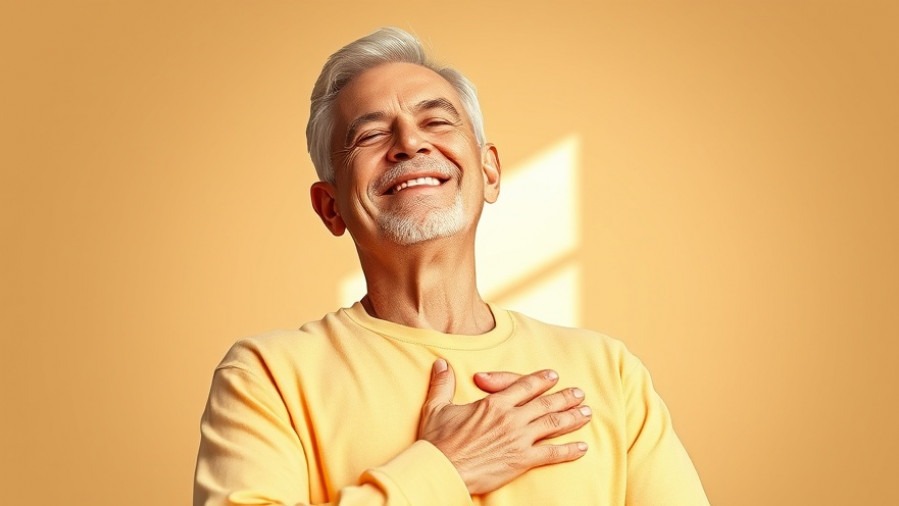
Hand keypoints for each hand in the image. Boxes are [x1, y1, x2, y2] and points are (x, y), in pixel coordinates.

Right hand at [417, 359, 591, 494]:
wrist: (441, 469)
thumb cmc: (437, 441)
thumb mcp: (436, 408)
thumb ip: (442, 384)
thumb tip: (440, 364)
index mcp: (493, 404)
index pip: (523, 386)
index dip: (540, 380)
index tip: (553, 376)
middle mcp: (510, 418)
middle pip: (545, 403)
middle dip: (565, 397)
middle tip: (580, 394)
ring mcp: (519, 439)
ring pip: (553, 425)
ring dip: (572, 418)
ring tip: (586, 413)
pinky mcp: (522, 460)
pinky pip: (552, 454)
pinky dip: (569, 451)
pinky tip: (582, 448)